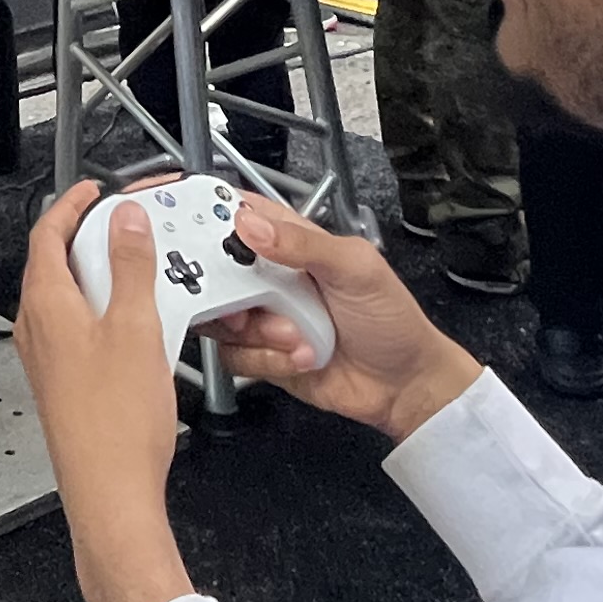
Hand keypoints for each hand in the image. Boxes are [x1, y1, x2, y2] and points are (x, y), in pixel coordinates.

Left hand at [14, 180, 194, 601]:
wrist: (110, 493)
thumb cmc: (116, 424)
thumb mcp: (137, 328)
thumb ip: (130, 268)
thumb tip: (125, 220)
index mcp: (46, 305)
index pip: (46, 233)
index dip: (69, 204)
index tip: (92, 189)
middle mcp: (37, 330)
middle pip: (55, 262)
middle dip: (88, 236)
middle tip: (123, 222)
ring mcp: (48, 359)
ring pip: (68, 297)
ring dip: (99, 274)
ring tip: (139, 268)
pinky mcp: (64, 384)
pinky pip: (78, 329)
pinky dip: (103, 309)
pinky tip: (139, 322)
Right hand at [202, 199, 482, 440]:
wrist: (402, 385)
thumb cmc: (391, 319)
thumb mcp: (355, 268)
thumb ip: (302, 244)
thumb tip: (251, 225)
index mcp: (293, 243)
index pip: (240, 215)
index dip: (212, 219)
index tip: (200, 234)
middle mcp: (272, 278)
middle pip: (215, 270)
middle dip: (227, 291)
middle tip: (249, 302)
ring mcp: (266, 317)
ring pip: (221, 317)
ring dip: (258, 331)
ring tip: (295, 336)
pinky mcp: (263, 355)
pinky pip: (235, 356)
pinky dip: (265, 360)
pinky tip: (301, 357)